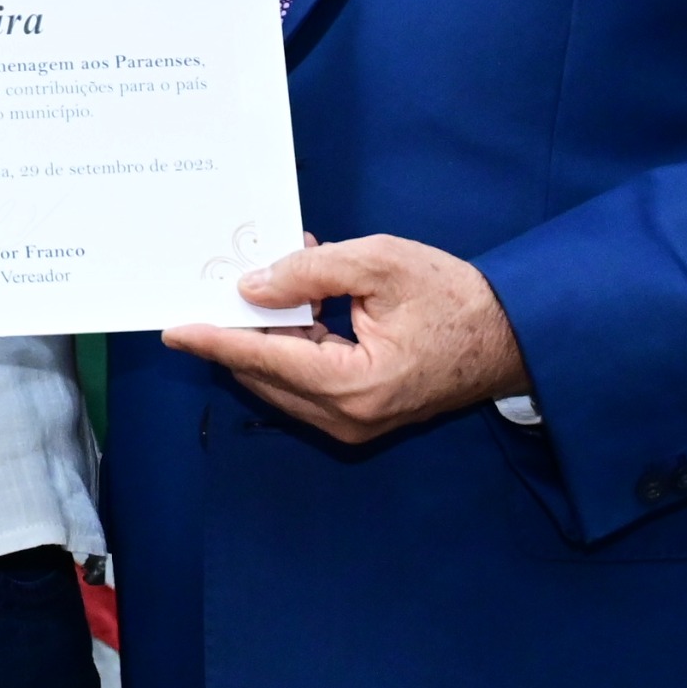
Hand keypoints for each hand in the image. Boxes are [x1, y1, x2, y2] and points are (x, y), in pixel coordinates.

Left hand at [160, 233, 528, 443]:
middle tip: (223, 282)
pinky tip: (299, 304)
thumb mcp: (379, 264)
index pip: (262, 358)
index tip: (172, 328)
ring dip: (268, 335)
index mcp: (353, 385)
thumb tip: (252, 288)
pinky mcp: (362, 417)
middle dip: (239, 329)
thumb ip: (309, 272)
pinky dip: (292, 346)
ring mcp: (355, 423)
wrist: (514, 337)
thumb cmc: (456, 297)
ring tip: (273, 280)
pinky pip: (306, 383)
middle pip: (265, 373)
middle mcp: (348, 417)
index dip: (214, 339)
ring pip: (282, 380)